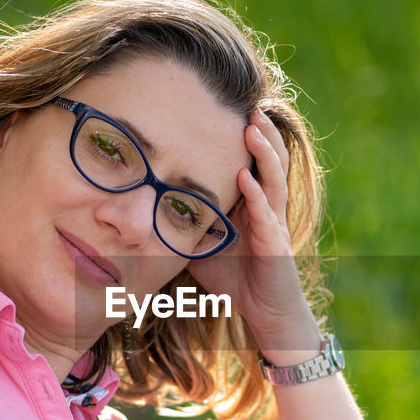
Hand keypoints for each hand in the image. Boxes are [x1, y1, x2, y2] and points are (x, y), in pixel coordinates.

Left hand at [186, 110, 321, 358]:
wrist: (265, 315)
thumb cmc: (235, 280)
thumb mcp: (201, 245)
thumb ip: (183, 224)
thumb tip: (143, 211)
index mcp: (252, 203)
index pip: (252, 161)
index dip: (247, 136)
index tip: (231, 108)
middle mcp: (268, 208)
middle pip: (270, 161)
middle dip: (262, 132)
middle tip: (250, 104)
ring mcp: (275, 224)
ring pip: (274, 180)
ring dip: (265, 153)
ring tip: (253, 127)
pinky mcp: (276, 246)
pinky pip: (267, 216)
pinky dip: (257, 195)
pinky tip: (247, 177)